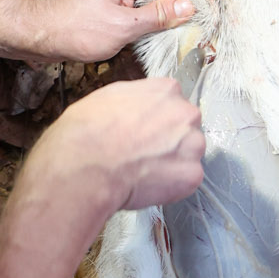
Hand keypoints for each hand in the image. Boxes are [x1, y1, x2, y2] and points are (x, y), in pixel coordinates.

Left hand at [0, 0, 195, 63]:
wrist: (36, 33)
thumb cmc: (73, 29)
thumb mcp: (123, 27)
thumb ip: (158, 16)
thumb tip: (188, 7)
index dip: (188, 2)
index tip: (204, 22)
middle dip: (172, 12)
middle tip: (187, 37)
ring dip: (155, 19)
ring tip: (166, 40)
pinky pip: (132, 5)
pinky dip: (140, 20)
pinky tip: (143, 38)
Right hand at [30, 77, 204, 214]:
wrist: (85, 165)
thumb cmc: (87, 132)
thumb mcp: (108, 97)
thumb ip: (135, 100)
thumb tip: (137, 111)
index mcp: (166, 90)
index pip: (172, 103)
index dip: (156, 120)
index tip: (146, 132)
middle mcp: (186, 113)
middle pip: (185, 128)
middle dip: (169, 141)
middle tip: (145, 155)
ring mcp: (193, 145)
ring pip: (188, 155)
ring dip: (172, 164)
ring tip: (144, 172)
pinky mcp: (192, 175)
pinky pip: (185, 181)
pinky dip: (170, 187)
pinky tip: (147, 186)